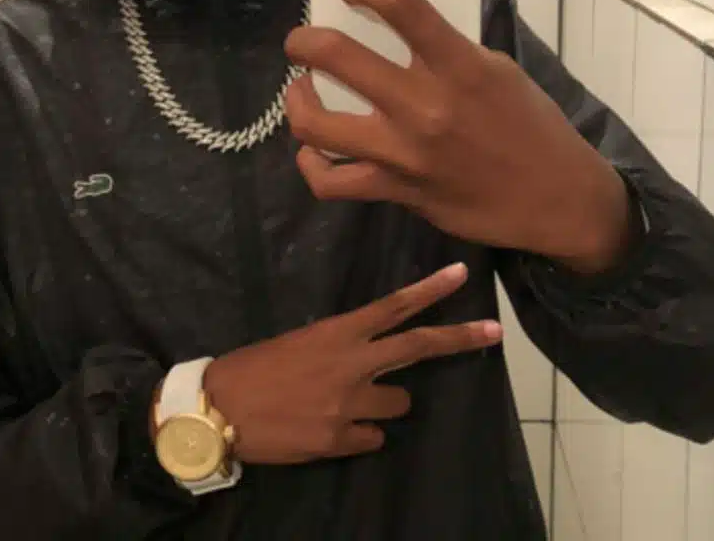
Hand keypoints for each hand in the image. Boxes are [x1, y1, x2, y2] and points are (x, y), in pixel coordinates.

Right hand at [201, 264, 500, 463]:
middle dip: (460, 338)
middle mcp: (353, 364)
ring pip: (400, 402)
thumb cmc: (256, 367)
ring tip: (347, 401)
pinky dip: (361, 433)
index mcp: (339, 333)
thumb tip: (367, 355)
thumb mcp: (301, 342)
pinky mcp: (341, 440)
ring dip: (385, 402)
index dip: (431, 290)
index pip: (394, 306)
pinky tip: (331, 428)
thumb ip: (341, 345)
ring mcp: (350, 404)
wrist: (220, 410)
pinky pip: (373, 437)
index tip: (462, 273)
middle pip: (418, 347)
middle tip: (493, 332)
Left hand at [285, 0, 632, 273]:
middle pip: (336, 56)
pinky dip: (311, 163)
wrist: (557, 201)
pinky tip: (313, 147)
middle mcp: (424, 106)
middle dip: (304, 40)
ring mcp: (404, 153)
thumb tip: (399, 31)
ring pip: (316, 124)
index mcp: (459, 66)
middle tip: (303, 40)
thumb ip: (449, 51)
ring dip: (296, 99)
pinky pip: (331, 181)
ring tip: (301, 89)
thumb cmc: (533, 127)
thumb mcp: (500, 71)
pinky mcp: (397, 191)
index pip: (399, 4)